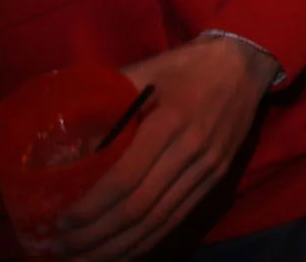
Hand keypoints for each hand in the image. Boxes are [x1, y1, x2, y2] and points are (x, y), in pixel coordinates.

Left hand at [58, 35, 278, 260]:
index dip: (90, 209)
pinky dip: (147, 241)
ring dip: (118, 247)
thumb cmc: (185, 66)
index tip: (60, 223)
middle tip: (62, 248)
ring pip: (159, 221)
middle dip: (96, 236)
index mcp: (170, 122)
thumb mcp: (143, 72)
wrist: (245, 63)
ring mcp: (207, 168)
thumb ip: (104, 101)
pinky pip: (178, 218)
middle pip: (139, 209)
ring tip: (84, 259)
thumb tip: (64, 136)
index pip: (125, 180)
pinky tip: (122, 251)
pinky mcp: (216, 177)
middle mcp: (192, 151)